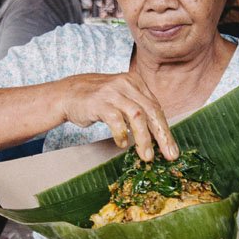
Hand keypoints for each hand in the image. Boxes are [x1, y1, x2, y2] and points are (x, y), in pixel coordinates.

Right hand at [57, 72, 178, 160]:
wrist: (66, 94)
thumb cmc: (96, 100)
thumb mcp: (120, 98)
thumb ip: (137, 108)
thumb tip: (158, 133)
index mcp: (135, 82)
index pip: (156, 107)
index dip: (165, 130)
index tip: (171, 149)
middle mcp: (126, 84)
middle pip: (151, 111)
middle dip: (162, 135)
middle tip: (169, 155)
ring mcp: (112, 92)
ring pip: (137, 116)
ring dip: (144, 138)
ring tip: (147, 156)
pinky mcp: (99, 102)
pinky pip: (116, 120)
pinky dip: (121, 134)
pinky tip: (122, 144)